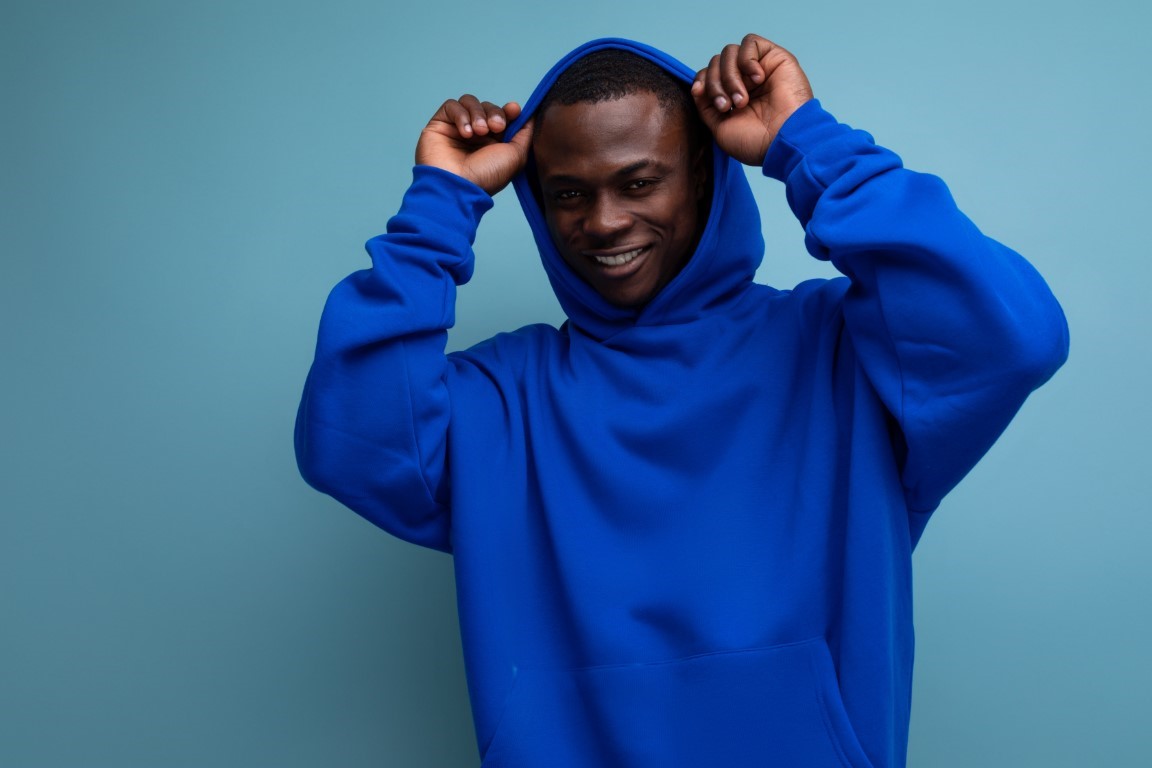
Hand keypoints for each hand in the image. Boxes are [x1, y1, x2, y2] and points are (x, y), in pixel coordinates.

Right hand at [415, 96, 533, 194]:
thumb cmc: (487, 176)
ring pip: (470, 102)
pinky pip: (452, 106)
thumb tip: (531, 114)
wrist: (457, 187)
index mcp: (494, 143)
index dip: (509, 110)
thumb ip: (525, 133)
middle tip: (496, 127)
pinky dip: (461, 116)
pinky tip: (465, 133)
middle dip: (494, 113)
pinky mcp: (440, 124)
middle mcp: (476, 135)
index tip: (514, 110)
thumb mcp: (516, 156)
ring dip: (478, 113)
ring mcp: (457, 129)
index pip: (502, 115)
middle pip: (488, 106)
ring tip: (479, 132)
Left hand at [691, 35, 813, 166]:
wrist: (785, 141)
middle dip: (715, 84)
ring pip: (729, 52)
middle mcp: (744, 81)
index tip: (701, 95)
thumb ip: (705, 106)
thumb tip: (697, 86)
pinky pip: (750, 42)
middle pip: (715, 63)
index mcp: (732, 96)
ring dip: (730, 76)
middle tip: (727, 106)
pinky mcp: (774, 57)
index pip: (708, 76)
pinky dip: (747, 59)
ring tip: (742, 99)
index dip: (702, 82)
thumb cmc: (755, 142)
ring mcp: (758, 69)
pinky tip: (757, 79)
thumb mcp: (720, 128)